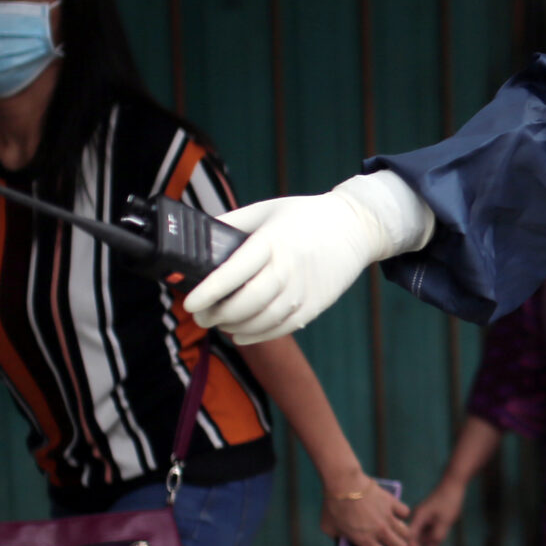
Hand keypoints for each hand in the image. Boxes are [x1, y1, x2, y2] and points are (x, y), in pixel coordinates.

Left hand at [185, 173, 432, 344]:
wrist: (355, 227)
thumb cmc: (305, 216)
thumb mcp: (267, 209)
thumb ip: (232, 222)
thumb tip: (198, 237)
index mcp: (272, 241)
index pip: (234, 272)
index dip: (209, 291)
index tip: (190, 302)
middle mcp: (288, 267)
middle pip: (246, 303)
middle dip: (217, 314)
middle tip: (200, 315)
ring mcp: (303, 290)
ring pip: (262, 321)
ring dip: (234, 327)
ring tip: (219, 322)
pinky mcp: (315, 305)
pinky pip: (281, 328)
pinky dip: (256, 336)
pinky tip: (240, 334)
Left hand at [323, 479, 414, 545]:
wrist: (343, 482)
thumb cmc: (333, 505)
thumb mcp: (328, 528)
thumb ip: (337, 538)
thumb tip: (341, 539)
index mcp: (365, 541)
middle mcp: (380, 531)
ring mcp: (387, 517)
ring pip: (406, 532)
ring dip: (403, 535)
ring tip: (398, 534)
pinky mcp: (391, 502)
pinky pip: (405, 512)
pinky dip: (402, 515)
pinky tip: (396, 514)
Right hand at [409, 479, 466, 545]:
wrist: (454, 484)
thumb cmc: (449, 501)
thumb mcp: (445, 521)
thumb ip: (437, 536)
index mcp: (417, 518)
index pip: (410, 539)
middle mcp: (417, 518)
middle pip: (413, 539)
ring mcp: (422, 518)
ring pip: (420, 537)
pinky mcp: (428, 517)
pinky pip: (426, 532)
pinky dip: (431, 541)